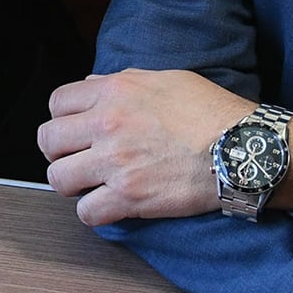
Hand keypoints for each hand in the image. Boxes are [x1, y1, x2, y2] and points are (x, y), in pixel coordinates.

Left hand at [41, 72, 292, 226]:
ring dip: (72, 184)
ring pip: (59, 179)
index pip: (57, 103)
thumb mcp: (167, 79)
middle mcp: (107, 124)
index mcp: (114, 91)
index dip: (63, 119)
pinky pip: (86, 212)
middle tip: (77, 160)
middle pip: (48, 141)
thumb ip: (124, 81)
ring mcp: (115, 162)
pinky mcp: (129, 197)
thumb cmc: (212, 111)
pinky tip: (108, 206)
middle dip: (59, 152)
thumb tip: (93, 86)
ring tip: (90, 185)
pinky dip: (94, 212)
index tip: (75, 131)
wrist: (243, 148)